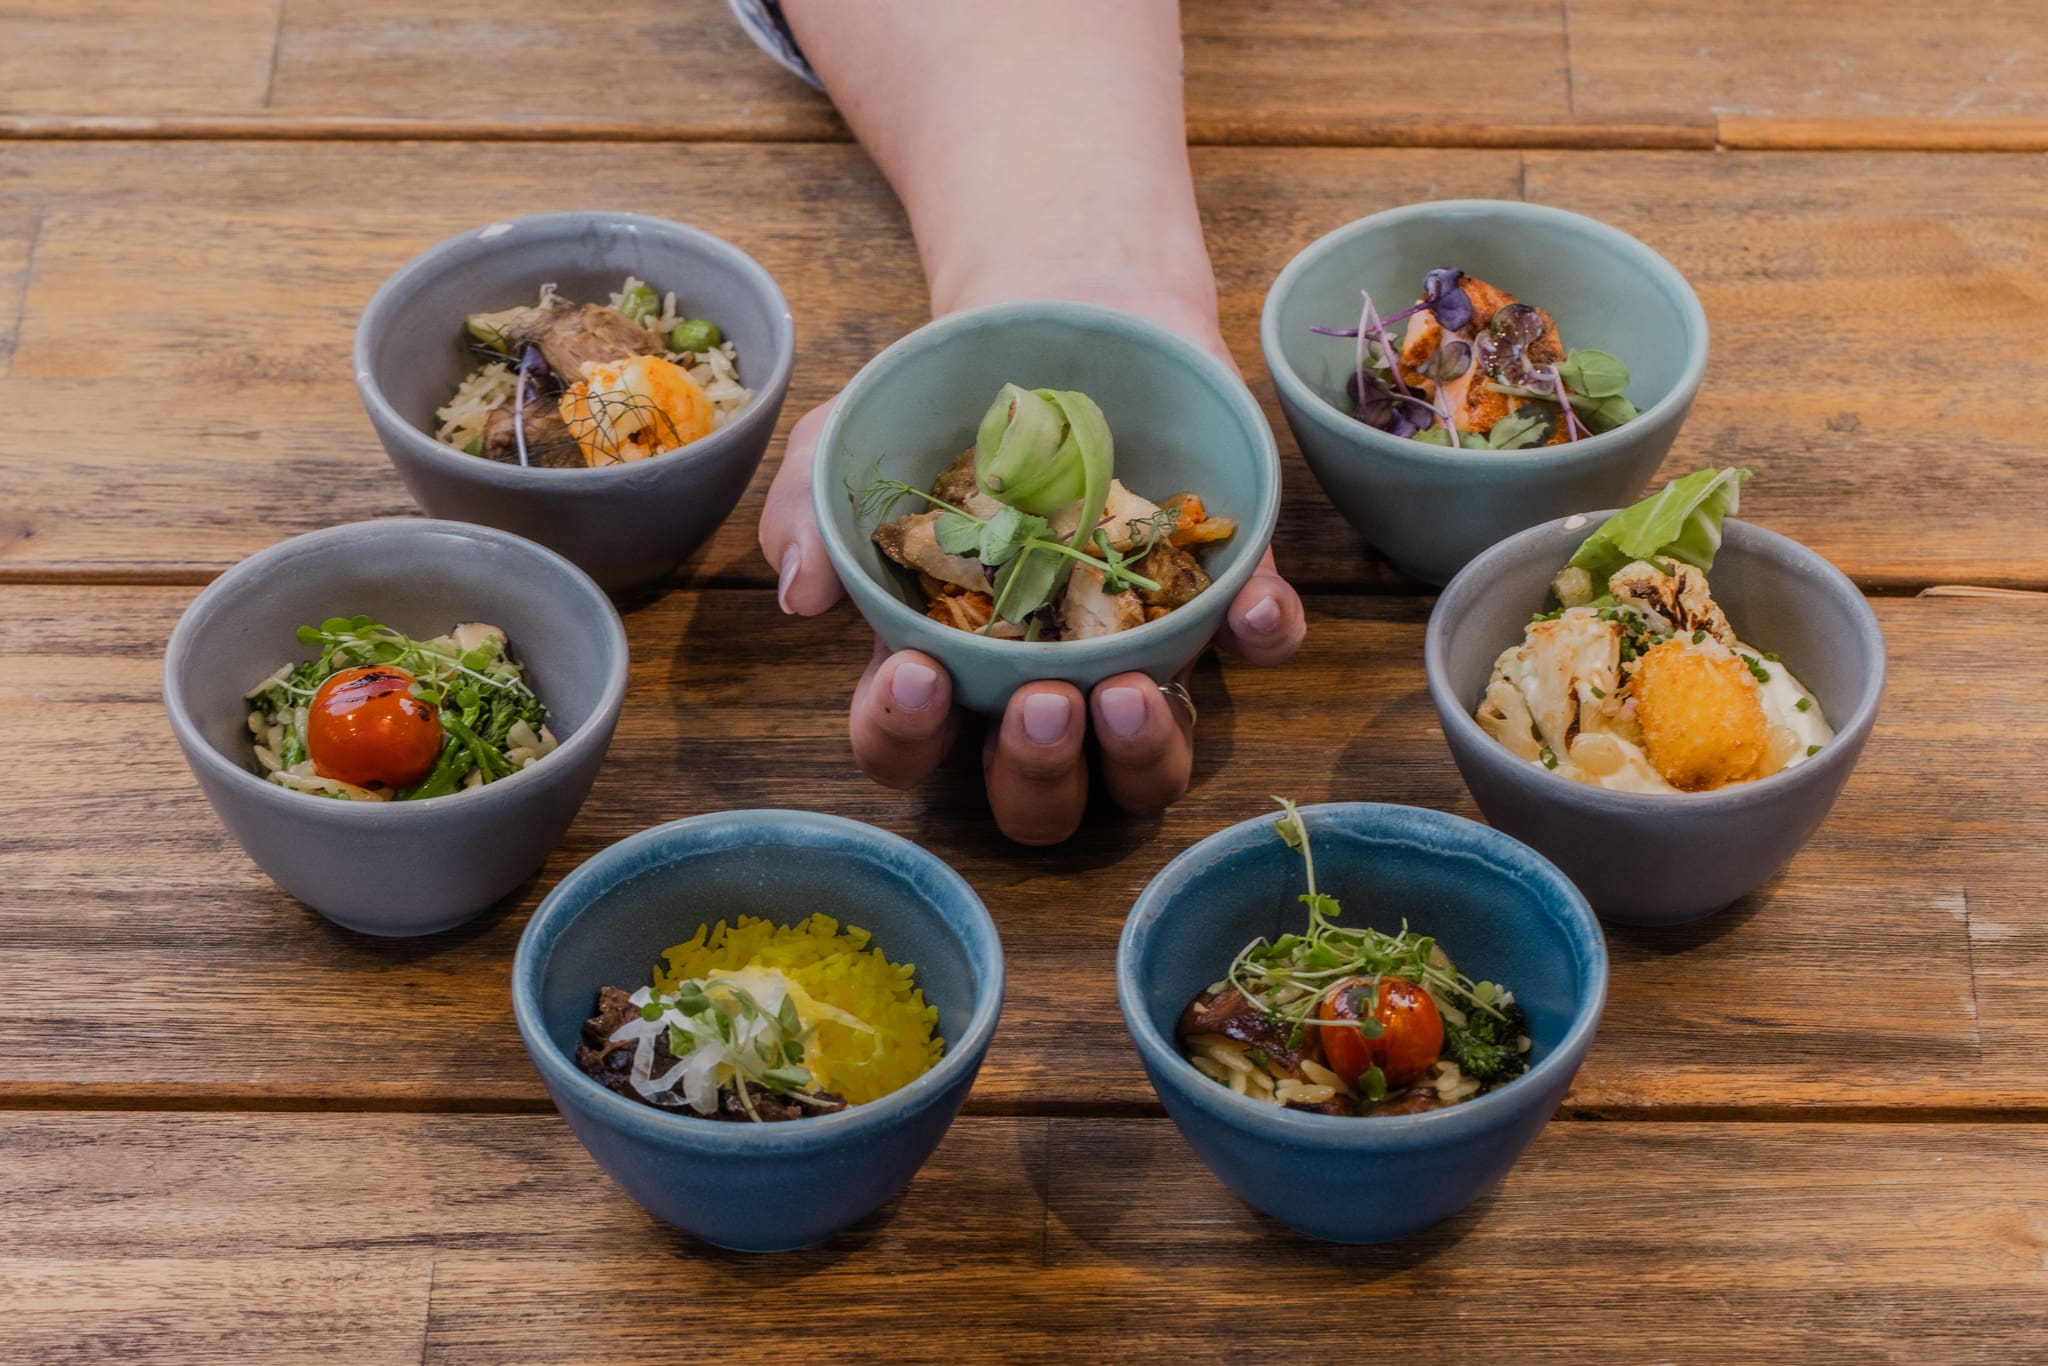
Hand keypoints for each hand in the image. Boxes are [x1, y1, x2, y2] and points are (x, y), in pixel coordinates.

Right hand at [757, 335, 1305, 845]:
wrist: (1046, 315)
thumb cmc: (939, 407)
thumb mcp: (850, 442)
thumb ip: (811, 511)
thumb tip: (804, 597)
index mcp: (946, 667)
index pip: (912, 749)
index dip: (908, 737)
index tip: (917, 673)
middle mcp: (1045, 684)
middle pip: (1042, 798)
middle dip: (1040, 774)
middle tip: (1046, 704)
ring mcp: (1138, 648)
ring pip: (1152, 766)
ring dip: (1144, 754)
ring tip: (1130, 694)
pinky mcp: (1221, 589)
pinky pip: (1259, 644)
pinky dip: (1265, 638)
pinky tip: (1252, 611)